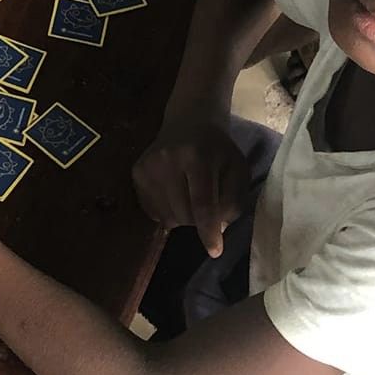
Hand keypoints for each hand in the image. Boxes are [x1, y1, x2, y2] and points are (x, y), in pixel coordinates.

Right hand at [131, 114, 248, 257]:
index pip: (202, 202)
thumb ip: (233, 200)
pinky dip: (167, 213)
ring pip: (167, 217)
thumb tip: (218, 228)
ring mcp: (148, 166)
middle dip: (199, 222)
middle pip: (184, 214)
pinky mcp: (136, 173)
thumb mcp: (237, 170)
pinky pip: (152, 211)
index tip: (214, 252)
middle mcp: (168, 160)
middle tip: (206, 209)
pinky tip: (175, 195)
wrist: (189, 122)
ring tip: (190, 198)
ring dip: (183, 218)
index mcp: (198, 157)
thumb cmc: (217, 150)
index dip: (208, 230)